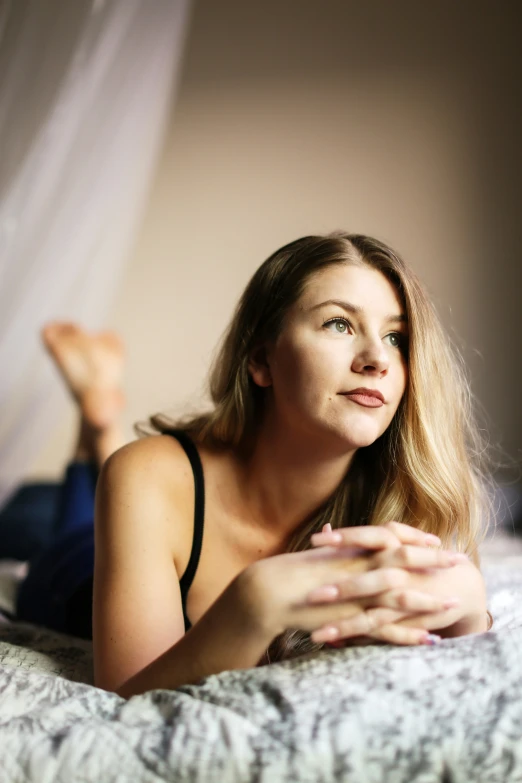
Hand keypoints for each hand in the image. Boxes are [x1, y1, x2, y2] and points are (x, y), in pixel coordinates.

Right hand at [241, 521, 462, 645]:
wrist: (268, 591)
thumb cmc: (287, 570)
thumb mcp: (315, 554)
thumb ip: (332, 547)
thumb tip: (336, 532)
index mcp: (351, 548)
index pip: (391, 535)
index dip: (414, 537)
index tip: (432, 539)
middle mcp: (359, 566)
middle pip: (406, 559)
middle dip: (434, 560)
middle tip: (458, 560)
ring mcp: (357, 593)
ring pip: (403, 595)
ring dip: (430, 600)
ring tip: (452, 604)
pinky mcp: (352, 618)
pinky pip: (386, 629)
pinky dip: (408, 635)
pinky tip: (427, 640)